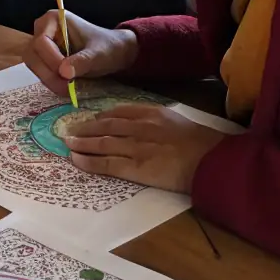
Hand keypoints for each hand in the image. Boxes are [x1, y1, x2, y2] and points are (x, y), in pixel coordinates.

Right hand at [25, 10, 138, 97]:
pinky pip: (40, 72)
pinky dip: (51, 81)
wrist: (114, 53)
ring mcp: (42, 45)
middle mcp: (43, 29)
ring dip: (49, 80)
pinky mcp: (44, 58)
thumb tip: (64, 72)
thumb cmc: (108, 47)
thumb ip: (83, 61)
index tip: (69, 76)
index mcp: (54, 19)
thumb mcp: (99, 54)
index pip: (41, 42)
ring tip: (69, 89)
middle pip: (32, 55)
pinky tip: (66, 87)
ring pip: (34, 65)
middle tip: (67, 88)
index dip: (52, 60)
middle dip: (48, 73)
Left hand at [65, 103, 221, 192]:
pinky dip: (90, 161)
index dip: (101, 116)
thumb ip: (158, 121)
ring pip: (102, 143)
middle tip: (70, 131)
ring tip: (68, 144)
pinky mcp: (137, 167)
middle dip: (85, 128)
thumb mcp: (178, 121)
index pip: (119, 112)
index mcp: (152, 113)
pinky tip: (77, 160)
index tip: (90, 120)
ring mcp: (137, 146)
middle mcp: (140, 126)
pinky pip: (107, 163)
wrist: (211, 160)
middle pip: (105, 125)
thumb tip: (143, 125)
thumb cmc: (202, 143)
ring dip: (82, 143)